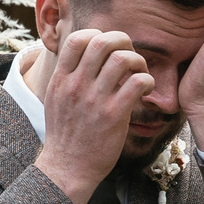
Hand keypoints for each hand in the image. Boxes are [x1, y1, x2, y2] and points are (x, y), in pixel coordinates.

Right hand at [35, 27, 152, 203]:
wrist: (66, 168)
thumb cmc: (65, 135)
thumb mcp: (55, 100)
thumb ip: (67, 77)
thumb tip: (82, 54)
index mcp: (61, 79)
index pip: (78, 38)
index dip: (97, 35)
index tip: (107, 49)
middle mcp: (77, 85)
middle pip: (102, 42)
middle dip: (122, 41)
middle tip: (128, 55)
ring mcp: (95, 100)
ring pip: (123, 58)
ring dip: (138, 61)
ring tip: (139, 73)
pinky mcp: (114, 115)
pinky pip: (138, 83)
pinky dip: (147, 81)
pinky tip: (145, 90)